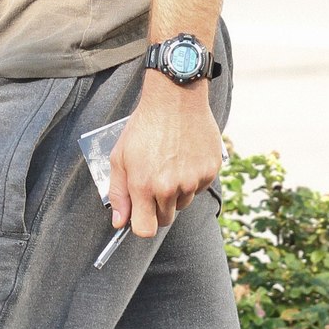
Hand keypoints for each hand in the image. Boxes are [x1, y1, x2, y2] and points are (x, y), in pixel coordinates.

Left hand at [108, 78, 222, 238]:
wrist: (175, 99)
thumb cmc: (145, 126)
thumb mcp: (120, 157)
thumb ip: (118, 193)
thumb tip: (119, 221)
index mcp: (144, 186)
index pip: (145, 229)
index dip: (142, 224)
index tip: (141, 215)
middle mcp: (170, 187)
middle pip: (166, 219)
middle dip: (158, 208)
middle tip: (155, 182)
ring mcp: (193, 180)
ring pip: (183, 202)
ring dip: (177, 192)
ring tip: (170, 164)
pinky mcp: (210, 171)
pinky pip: (200, 187)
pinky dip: (193, 178)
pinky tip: (185, 157)